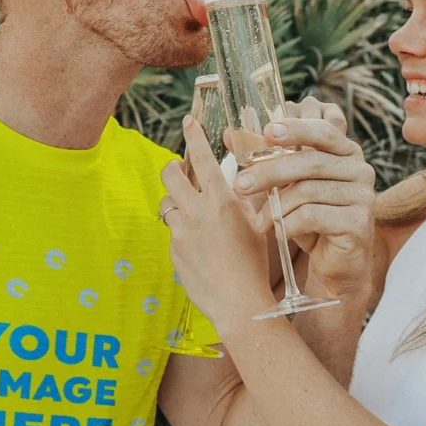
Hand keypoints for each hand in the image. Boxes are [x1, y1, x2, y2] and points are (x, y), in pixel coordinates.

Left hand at [160, 119, 276, 333]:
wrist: (240, 303)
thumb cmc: (255, 263)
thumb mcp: (258, 223)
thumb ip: (247, 197)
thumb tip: (244, 178)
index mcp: (222, 201)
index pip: (202, 158)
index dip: (193, 136)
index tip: (188, 122)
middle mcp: (197, 212)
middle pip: (170, 175)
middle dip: (172, 167)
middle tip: (179, 169)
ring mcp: (181, 232)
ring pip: (167, 203)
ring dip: (176, 201)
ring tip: (192, 211)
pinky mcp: (173, 251)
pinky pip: (172, 231)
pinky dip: (182, 230)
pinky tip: (199, 245)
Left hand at [233, 105, 375, 301]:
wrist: (335, 262)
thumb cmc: (310, 218)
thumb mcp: (287, 184)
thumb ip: (264, 158)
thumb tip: (228, 135)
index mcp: (345, 152)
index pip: (322, 130)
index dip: (295, 128)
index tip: (267, 132)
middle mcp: (360, 169)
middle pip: (310, 162)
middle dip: (270, 172)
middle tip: (241, 185)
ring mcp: (363, 196)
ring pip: (308, 191)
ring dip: (276, 207)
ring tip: (259, 221)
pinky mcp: (358, 223)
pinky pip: (313, 216)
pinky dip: (288, 224)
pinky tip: (277, 232)